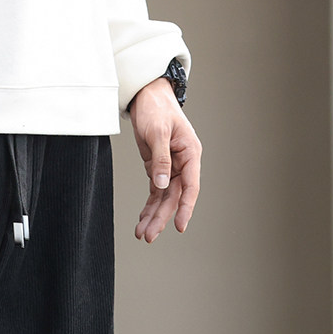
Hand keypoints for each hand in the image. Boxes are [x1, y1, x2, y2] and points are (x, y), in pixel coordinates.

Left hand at [128, 77, 201, 242]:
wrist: (146, 97)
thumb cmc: (156, 109)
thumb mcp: (157, 132)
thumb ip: (161, 159)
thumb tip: (162, 184)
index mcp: (190, 153)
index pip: (191, 186)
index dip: (186, 207)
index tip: (180, 226)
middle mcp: (183, 163)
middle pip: (174, 197)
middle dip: (161, 218)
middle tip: (149, 236)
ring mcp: (170, 167)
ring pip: (164, 198)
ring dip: (153, 216)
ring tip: (142, 234)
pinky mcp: (157, 168)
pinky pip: (155, 193)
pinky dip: (148, 206)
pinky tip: (141, 220)